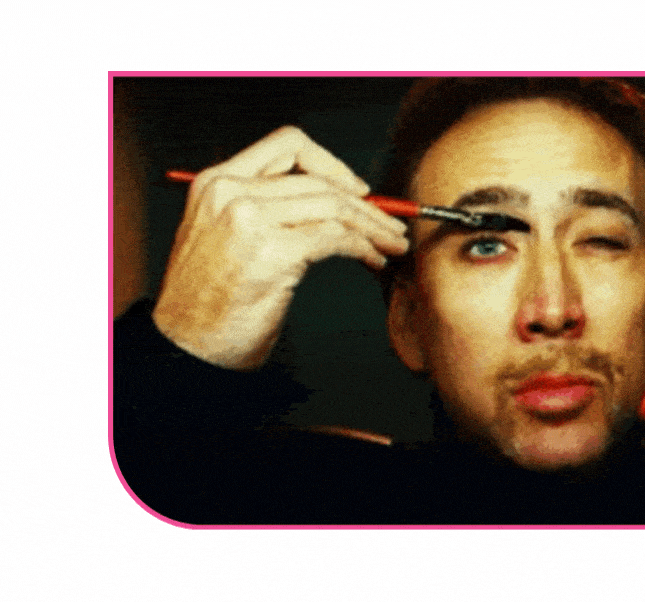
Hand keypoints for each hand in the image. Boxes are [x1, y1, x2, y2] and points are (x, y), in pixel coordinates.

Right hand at [152, 126, 409, 369]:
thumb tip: (332, 203)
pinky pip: (336, 238)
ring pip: (334, 206)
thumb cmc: (207, 304)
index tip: (357, 189)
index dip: (331, 164)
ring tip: (392, 244)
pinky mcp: (271, 252)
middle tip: (391, 225)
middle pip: (319, 181)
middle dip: (365, 205)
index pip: (287, 145)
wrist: (186, 348)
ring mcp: (248, 219)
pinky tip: (373, 260)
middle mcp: (229, 193)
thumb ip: (263, 209)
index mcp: (215, 182)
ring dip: (373, 226)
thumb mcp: (222, 237)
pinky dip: (364, 248)